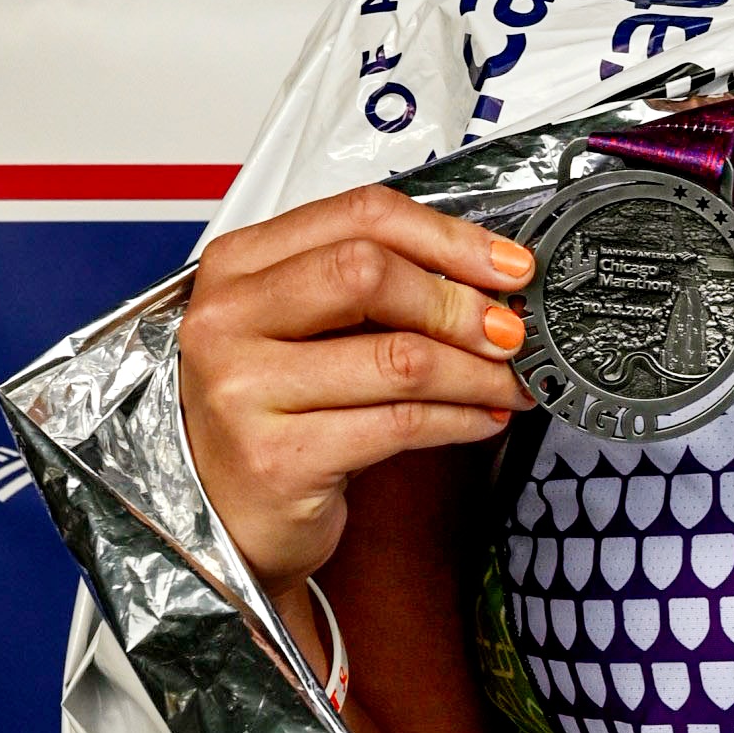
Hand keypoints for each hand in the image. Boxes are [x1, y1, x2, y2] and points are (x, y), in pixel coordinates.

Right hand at [179, 186, 535, 598]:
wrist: (224, 516)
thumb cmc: (271, 415)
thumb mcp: (303, 332)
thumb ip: (369, 291)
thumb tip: (482, 275)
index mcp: (236, 268)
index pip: (357, 216)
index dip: (448, 236)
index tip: (505, 263)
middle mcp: (228, 321)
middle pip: (370, 274)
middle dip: (460, 302)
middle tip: (509, 329)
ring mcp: (246, 391)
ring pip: (399, 358)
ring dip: (476, 372)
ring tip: (507, 382)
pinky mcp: (279, 458)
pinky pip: (401, 423)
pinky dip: (460, 419)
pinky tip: (481, 418)